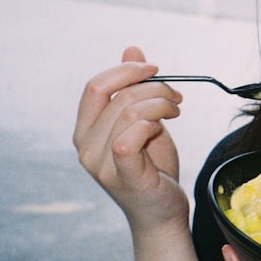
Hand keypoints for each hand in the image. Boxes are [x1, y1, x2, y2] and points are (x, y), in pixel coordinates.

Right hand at [73, 46, 187, 231]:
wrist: (162, 212)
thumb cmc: (152, 167)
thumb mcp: (144, 120)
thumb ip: (134, 87)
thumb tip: (131, 48)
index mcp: (85, 130)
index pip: (95, 86)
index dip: (126, 70)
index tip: (154, 69)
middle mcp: (85, 147)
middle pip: (118, 95)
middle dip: (154, 87)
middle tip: (176, 96)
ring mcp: (100, 164)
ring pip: (130, 111)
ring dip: (161, 103)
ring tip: (175, 111)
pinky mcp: (121, 176)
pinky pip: (130, 137)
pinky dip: (152, 124)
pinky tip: (164, 128)